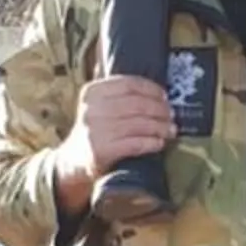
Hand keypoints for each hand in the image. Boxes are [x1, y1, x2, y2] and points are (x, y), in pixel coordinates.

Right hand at [55, 75, 174, 214]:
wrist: (74, 161)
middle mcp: (92, 109)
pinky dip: (151, 143)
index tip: (164, 96)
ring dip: (160, 127)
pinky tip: (160, 143)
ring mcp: (95, 131)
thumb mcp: (97, 104)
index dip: (151, 89)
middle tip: (171, 115)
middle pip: (136, 104)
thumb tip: (157, 89)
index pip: (128, 84)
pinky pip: (135, 144)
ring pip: (138, 124)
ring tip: (171, 130)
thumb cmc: (96, 130)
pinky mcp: (102, 151)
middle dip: (159, 109)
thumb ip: (117, 91)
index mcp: (92, 92)